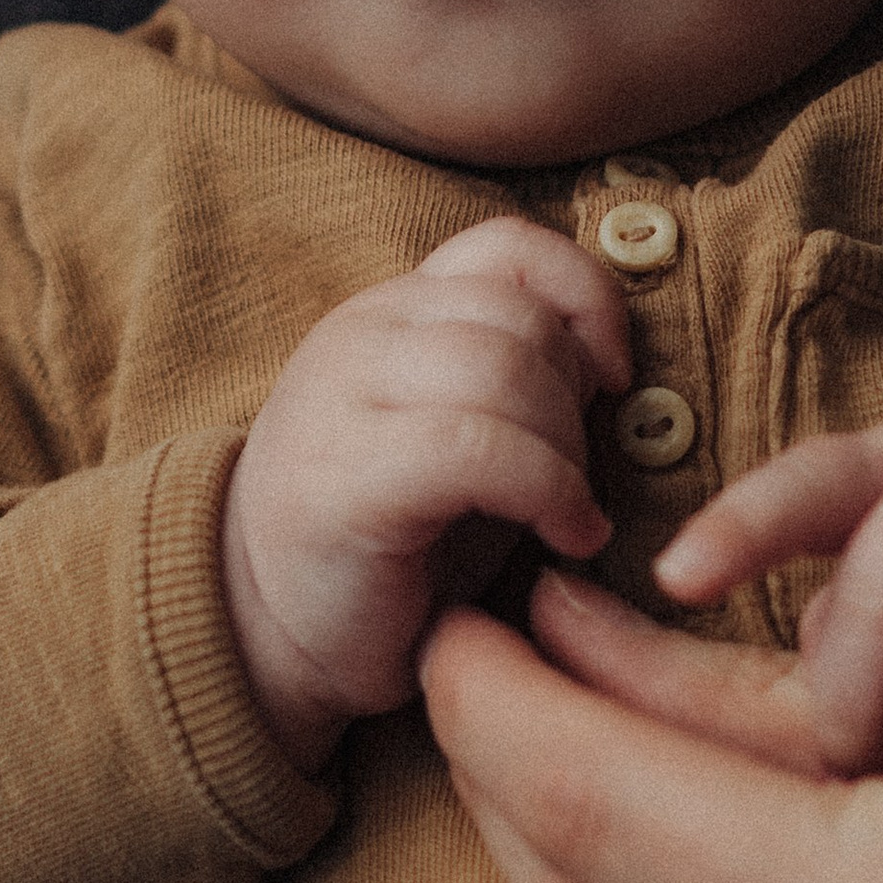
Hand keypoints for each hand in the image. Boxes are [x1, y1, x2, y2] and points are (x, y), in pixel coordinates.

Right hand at [222, 221, 627, 770]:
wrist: (269, 635)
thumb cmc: (392, 541)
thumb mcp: (462, 432)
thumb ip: (515, 372)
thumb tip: (612, 356)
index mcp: (389, 311)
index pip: (506, 246)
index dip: (586, 298)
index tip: (613, 379)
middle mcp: (358, 335)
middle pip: (519, 315)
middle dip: (579, 398)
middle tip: (578, 475)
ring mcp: (341, 400)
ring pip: (503, 370)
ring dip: (567, 449)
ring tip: (569, 512)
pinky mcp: (345, 479)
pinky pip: (478, 448)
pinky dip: (548, 491)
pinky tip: (566, 536)